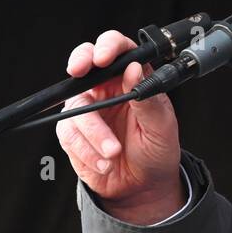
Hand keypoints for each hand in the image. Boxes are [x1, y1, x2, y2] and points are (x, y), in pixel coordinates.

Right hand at [56, 29, 182, 223]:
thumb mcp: (161, 126)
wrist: (143, 185)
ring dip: (94, 133)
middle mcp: (107, 89)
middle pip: (84, 61)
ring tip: (114, 153)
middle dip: (79, 63)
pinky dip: (87, 151)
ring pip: (76, 106)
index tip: (103, 57)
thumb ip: (147, 98)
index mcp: (132, 79)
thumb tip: (134, 69)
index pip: (119, 50)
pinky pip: (70, 135)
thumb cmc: (157, 150)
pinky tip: (104, 162)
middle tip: (79, 72)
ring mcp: (87, 109)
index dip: (108, 46)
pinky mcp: (73, 132)